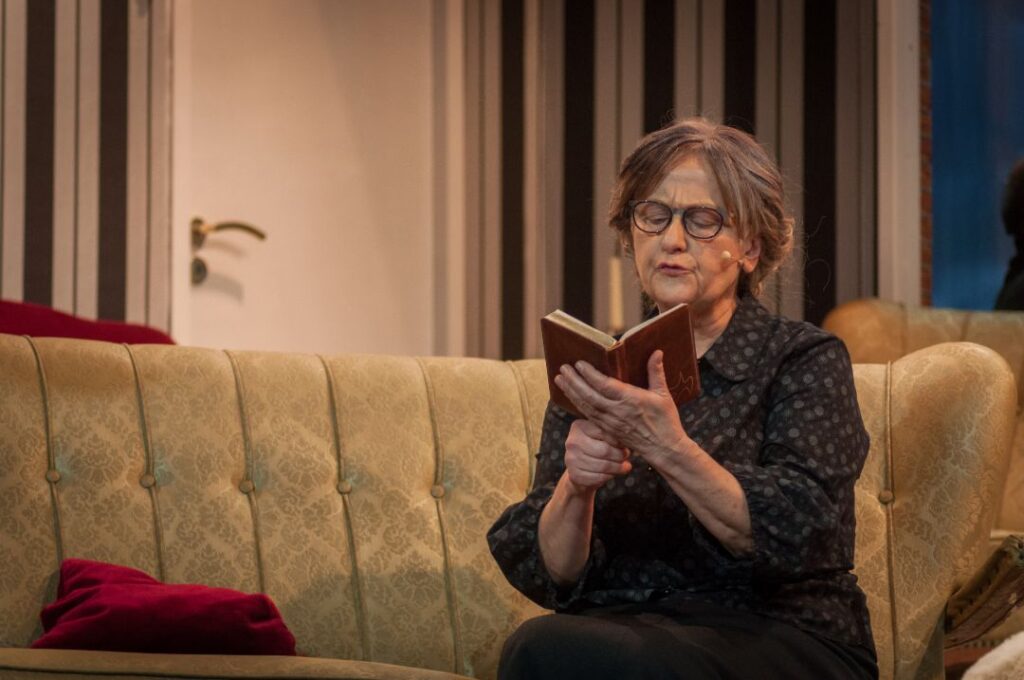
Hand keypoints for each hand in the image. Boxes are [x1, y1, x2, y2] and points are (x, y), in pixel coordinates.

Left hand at [554, 350, 690, 464]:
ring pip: (585, 406)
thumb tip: (656, 351)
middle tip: (562, 368)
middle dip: (574, 381)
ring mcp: (610, 422)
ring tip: (559, 380)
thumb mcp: (663, 395)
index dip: (589, 374)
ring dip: (571, 392)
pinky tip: (570, 396)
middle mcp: (617, 411)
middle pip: (589, 395)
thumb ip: (656, 372)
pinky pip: (589, 416)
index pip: (604, 385)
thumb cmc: (666, 421)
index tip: (578, 363)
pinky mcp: (608, 430)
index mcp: (630, 400)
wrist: (663, 449)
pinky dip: (577, 405)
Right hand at [563, 418, 631, 491]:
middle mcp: (572, 442)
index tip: (624, 445)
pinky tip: (611, 474)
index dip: (617, 440)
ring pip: (603, 466)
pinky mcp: (574, 475)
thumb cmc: (596, 447)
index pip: (603, 432)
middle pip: (604, 450)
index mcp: (579, 426)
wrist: (580, 469)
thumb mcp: (602, 436)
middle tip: (626, 456)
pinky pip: (598, 478)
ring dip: (617, 468)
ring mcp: (571, 459)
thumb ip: (612, 435)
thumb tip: (628, 443)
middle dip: (619, 455)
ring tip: (623, 466)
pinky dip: (608, 477)